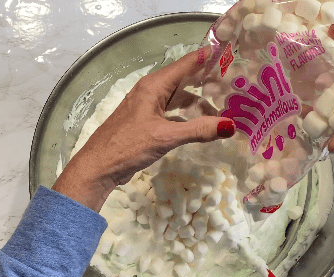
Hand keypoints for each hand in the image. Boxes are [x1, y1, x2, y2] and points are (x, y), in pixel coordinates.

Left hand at [52, 49, 234, 212]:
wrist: (99, 166)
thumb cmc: (129, 145)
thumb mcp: (166, 137)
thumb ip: (198, 130)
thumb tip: (231, 125)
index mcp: (154, 86)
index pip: (186, 64)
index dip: (207, 57)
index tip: (229, 53)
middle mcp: (152, 91)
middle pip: (185, 79)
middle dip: (208, 81)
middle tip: (234, 84)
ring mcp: (148, 106)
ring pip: (179, 98)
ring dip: (199, 102)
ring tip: (223, 107)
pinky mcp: (147, 121)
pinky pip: (173, 112)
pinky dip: (188, 116)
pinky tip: (201, 125)